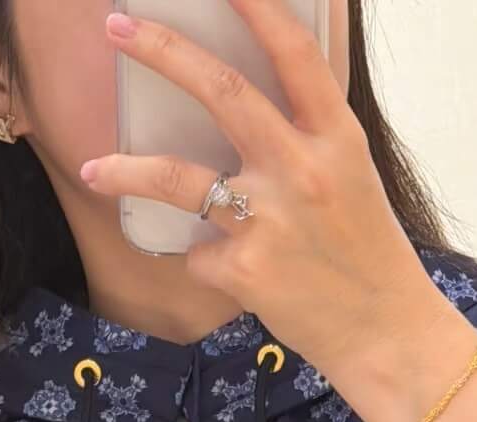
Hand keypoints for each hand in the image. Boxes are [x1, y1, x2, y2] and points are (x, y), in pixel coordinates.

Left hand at [79, 0, 453, 386]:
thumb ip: (309, 135)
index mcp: (337, 139)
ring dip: (126, 172)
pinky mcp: (246, 272)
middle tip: (116, 26)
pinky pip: (200, 255)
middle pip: (222, 92)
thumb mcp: (353, 177)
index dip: (256, 7)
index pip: (294, 55)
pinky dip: (204, 261)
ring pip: (178, 180)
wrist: (385, 334)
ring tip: (91, 170)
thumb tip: (252, 96)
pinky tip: (230, 273)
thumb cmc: (367, 253)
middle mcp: (303, 170)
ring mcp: (272, 221)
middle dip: (162, 52)